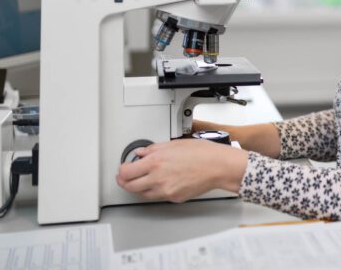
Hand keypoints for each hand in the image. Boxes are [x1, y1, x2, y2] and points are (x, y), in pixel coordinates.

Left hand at [116, 139, 248, 202]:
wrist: (218, 166)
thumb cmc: (203, 153)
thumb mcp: (175, 144)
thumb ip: (154, 149)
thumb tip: (142, 153)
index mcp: (156, 162)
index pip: (126, 172)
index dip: (122, 170)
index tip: (124, 167)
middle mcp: (158, 178)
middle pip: (129, 186)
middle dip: (125, 181)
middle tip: (126, 176)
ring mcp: (165, 191)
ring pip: (142, 194)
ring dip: (139, 187)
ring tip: (144, 179)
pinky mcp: (173, 198)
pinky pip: (158, 196)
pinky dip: (156, 190)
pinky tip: (162, 182)